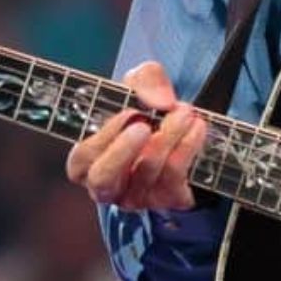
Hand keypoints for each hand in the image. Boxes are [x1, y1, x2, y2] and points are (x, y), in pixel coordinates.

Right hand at [64, 61, 209, 211]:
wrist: (180, 132)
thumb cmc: (144, 111)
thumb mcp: (139, 86)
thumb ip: (145, 81)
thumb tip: (162, 102)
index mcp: (88, 160)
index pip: (82, 158)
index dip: (104, 136)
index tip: (129, 112)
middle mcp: (108, 185)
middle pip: (103, 180)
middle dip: (122, 151)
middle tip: (145, 126)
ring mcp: (137, 196)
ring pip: (147, 172)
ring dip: (168, 137)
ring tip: (185, 112)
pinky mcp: (167, 199)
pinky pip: (175, 177)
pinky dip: (188, 147)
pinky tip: (197, 126)